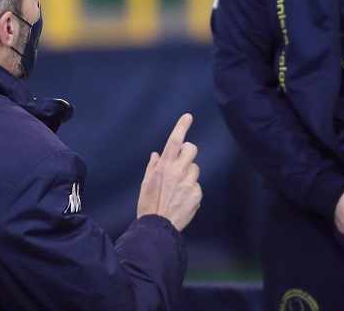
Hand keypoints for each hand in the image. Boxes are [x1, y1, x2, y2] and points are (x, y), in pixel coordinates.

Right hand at [136, 113, 201, 231]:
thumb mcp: (146, 182)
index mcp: (164, 166)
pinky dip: (191, 191)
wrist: (157, 226)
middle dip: (188, 151)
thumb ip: (153, 166)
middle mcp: (177, 171)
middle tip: (182, 159)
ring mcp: (189, 183)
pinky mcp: (197, 194)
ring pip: (195, 169)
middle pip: (192, 148)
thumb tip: (157, 154)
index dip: (181, 126)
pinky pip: (196, 186)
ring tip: (178, 189)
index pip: (174, 141)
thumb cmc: (148, 204)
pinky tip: (182, 200)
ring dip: (189, 174)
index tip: (188, 116)